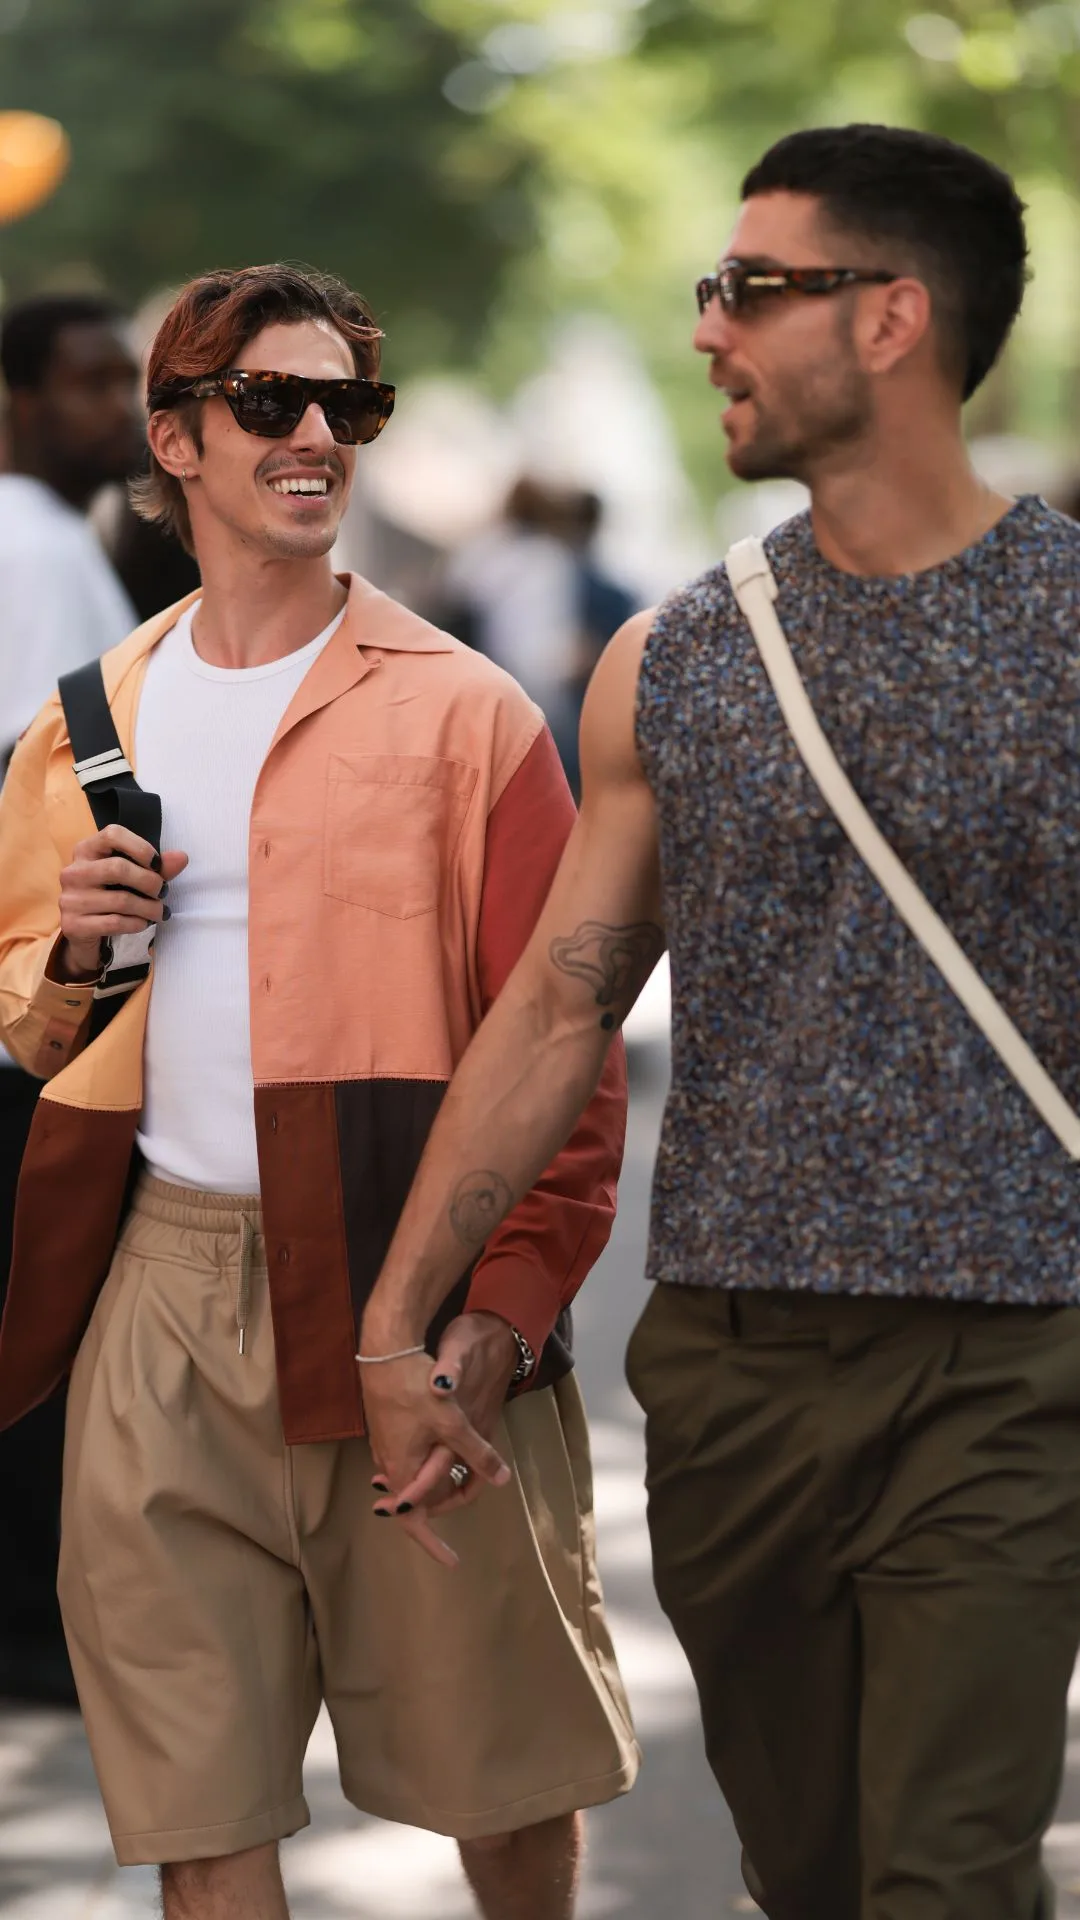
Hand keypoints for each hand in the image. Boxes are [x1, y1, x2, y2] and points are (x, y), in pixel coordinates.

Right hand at [57, 824, 188, 979]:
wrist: (83, 931)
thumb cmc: (109, 895)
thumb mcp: (131, 877)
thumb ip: (155, 867)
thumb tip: (182, 857)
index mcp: (86, 850)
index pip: (112, 834)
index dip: (141, 847)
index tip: (157, 864)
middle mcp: (73, 871)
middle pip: (117, 868)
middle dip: (150, 882)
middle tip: (163, 892)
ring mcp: (70, 899)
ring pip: (120, 900)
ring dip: (149, 908)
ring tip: (160, 912)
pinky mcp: (73, 925)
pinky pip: (115, 923)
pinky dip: (137, 923)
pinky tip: (144, 923)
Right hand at [362, 1311, 517, 1567]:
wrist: (385, 1353)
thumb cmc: (418, 1388)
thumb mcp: (453, 1423)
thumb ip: (477, 1454)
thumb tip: (503, 1479)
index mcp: (403, 1470)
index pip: (413, 1520)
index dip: (432, 1544)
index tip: (453, 1562)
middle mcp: (388, 1464)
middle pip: (413, 1503)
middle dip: (438, 1514)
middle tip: (460, 1522)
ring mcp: (384, 1448)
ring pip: (410, 1482)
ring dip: (433, 1491)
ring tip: (458, 1489)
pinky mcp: (387, 1431)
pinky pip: (406, 1464)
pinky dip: (425, 1471)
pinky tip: (441, 1460)